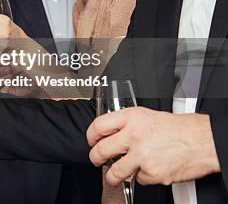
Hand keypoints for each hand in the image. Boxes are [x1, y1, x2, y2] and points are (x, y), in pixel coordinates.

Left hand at [87, 107, 219, 185]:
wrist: (203, 141)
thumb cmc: (180, 128)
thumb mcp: (148, 116)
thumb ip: (128, 123)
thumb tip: (112, 132)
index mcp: (132, 118)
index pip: (98, 126)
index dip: (90, 136)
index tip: (91, 141)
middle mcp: (134, 136)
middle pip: (101, 150)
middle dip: (95, 158)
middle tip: (95, 159)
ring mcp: (141, 156)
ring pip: (115, 171)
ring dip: (112, 176)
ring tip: (113, 176)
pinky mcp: (151, 173)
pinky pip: (138, 178)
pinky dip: (141, 176)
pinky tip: (149, 168)